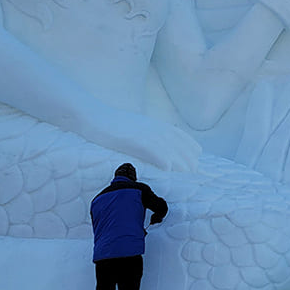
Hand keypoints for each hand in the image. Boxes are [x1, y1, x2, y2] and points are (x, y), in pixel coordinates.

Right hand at [85, 108, 201, 171]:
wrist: (92, 116)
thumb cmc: (111, 125)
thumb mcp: (135, 127)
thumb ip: (147, 135)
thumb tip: (154, 148)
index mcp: (155, 125)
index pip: (180, 136)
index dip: (190, 147)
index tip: (197, 157)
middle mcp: (153, 128)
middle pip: (178, 144)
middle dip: (188, 158)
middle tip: (195, 171)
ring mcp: (144, 133)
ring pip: (169, 148)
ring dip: (180, 161)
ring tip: (188, 173)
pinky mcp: (133, 139)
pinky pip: (152, 149)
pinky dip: (162, 158)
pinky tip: (169, 168)